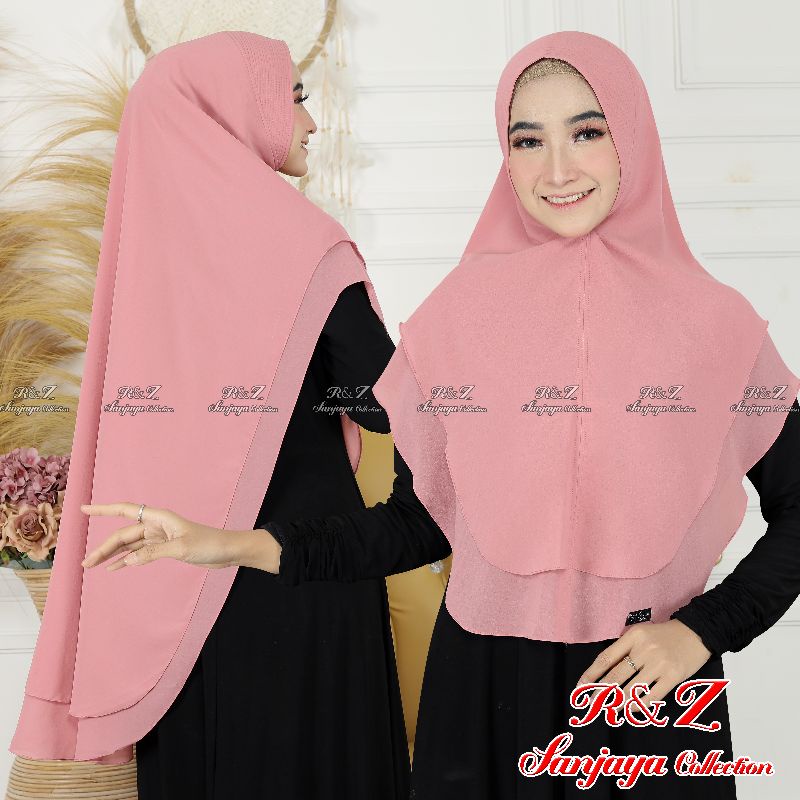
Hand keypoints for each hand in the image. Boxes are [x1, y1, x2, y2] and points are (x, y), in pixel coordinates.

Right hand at [80, 502, 237, 570]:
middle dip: (104, 547)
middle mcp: (156, 525)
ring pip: (129, 545)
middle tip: (86, 563)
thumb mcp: (181, 548)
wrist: (226, 551)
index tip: (83, 509)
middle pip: (123, 534)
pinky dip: (127, 560)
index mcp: (159, 517)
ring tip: (93, 566)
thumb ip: (154, 553)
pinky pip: (139, 553)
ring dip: (112, 555)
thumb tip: (129, 560)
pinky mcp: (164, 548)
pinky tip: (114, 568)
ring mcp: (159, 537)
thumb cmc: (209, 543)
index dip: (103, 509)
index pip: (125, 510)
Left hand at [573, 619, 712, 711]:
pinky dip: (638, 705)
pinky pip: (651, 696)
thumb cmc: (665, 635)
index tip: (580, 685)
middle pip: (616, 675)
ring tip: (609, 708)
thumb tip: (605, 670)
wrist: (697, 633)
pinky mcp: (673, 676)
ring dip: (617, 702)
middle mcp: (644, 649)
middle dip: (600, 692)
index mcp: (633, 636)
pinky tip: (630, 708)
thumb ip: (625, 648)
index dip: (591, 674)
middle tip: (591, 703)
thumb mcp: (641, 633)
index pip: (606, 657)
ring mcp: (659, 664)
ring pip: (631, 689)